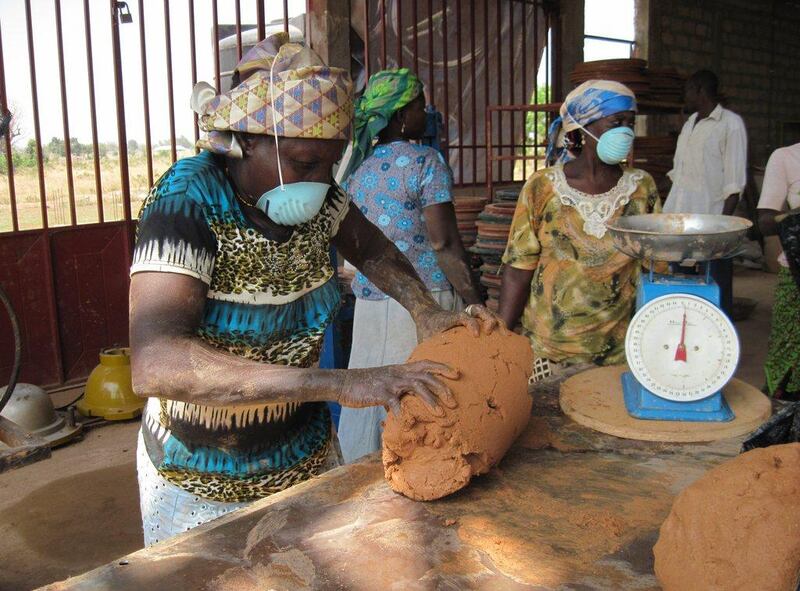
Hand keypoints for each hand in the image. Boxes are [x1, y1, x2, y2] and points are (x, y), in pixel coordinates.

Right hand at [338, 362, 459, 415]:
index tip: (457, 374)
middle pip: (427, 376)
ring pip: (417, 387)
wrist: (344, 383)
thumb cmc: (365, 385)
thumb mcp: (385, 384)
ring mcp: (391, 382)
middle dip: (443, 388)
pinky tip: (407, 423)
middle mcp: (399, 373)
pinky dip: (402, 413)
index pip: (426, 363)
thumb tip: (407, 405)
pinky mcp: (381, 393)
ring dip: (431, 401)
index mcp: (401, 369)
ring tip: (441, 414)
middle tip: (454, 402)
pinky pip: (396, 403)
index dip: (442, 367)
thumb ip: (398, 391)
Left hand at [414, 303, 507, 341]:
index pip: (463, 316)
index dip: (471, 324)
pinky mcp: (475, 318)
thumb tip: (430, 366)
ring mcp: (470, 314)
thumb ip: (429, 349)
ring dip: (497, 321)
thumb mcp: (425, 339)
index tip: (476, 335)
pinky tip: (505, 336)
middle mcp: (462, 314)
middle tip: (490, 332)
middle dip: (488, 318)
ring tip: (505, 335)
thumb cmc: (427, 330)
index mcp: (450, 318)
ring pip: (486, 311)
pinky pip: (490, 318)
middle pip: (478, 309)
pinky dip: (499, 324)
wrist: (428, 315)